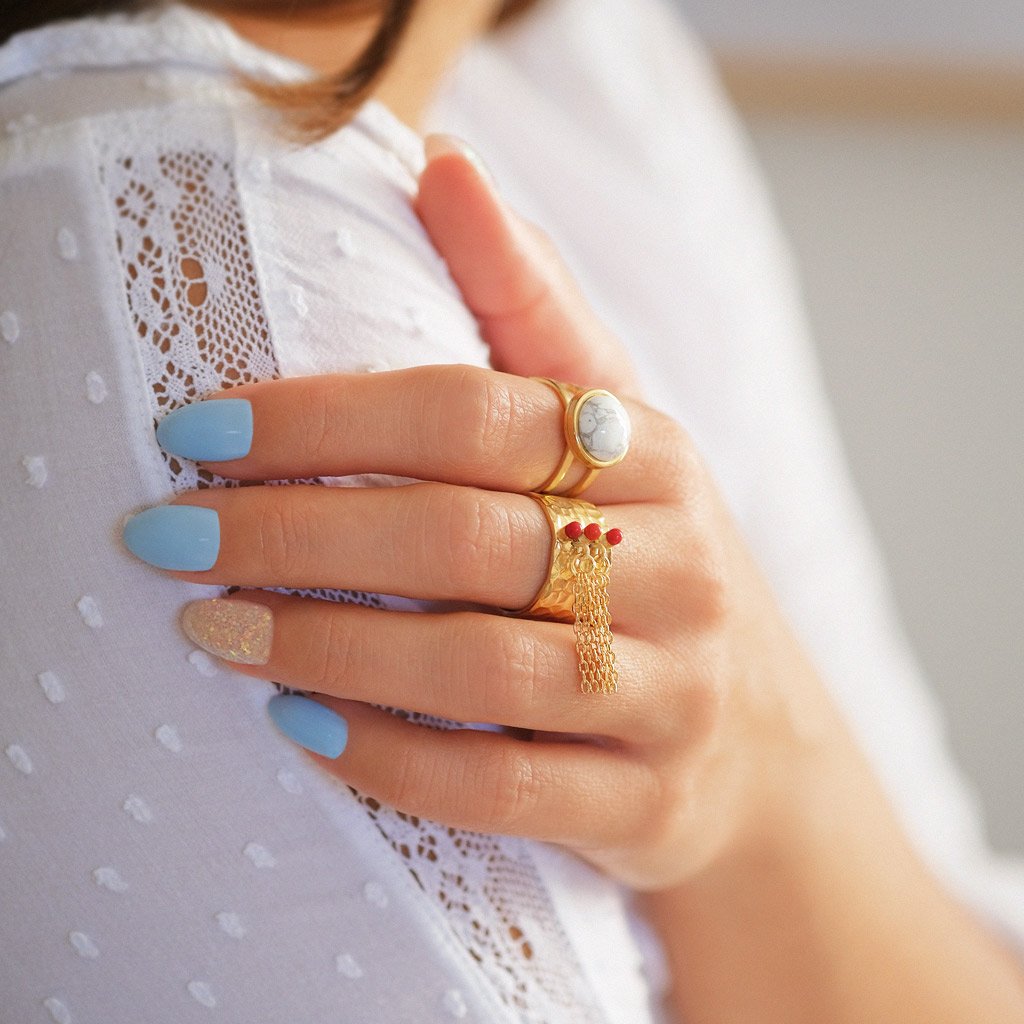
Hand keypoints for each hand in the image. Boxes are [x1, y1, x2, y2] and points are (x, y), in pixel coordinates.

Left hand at [121, 136, 836, 892]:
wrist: (754, 736)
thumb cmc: (650, 557)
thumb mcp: (616, 425)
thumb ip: (529, 301)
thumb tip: (442, 167)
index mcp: (654, 453)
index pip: (473, 413)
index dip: (324, 417)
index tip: (195, 432)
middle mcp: (676, 567)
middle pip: (462, 539)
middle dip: (294, 532)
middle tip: (169, 535)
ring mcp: (668, 692)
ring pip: (478, 670)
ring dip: (325, 648)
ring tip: (212, 630)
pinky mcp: (645, 802)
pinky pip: (502, 787)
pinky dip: (388, 757)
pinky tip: (300, 728)